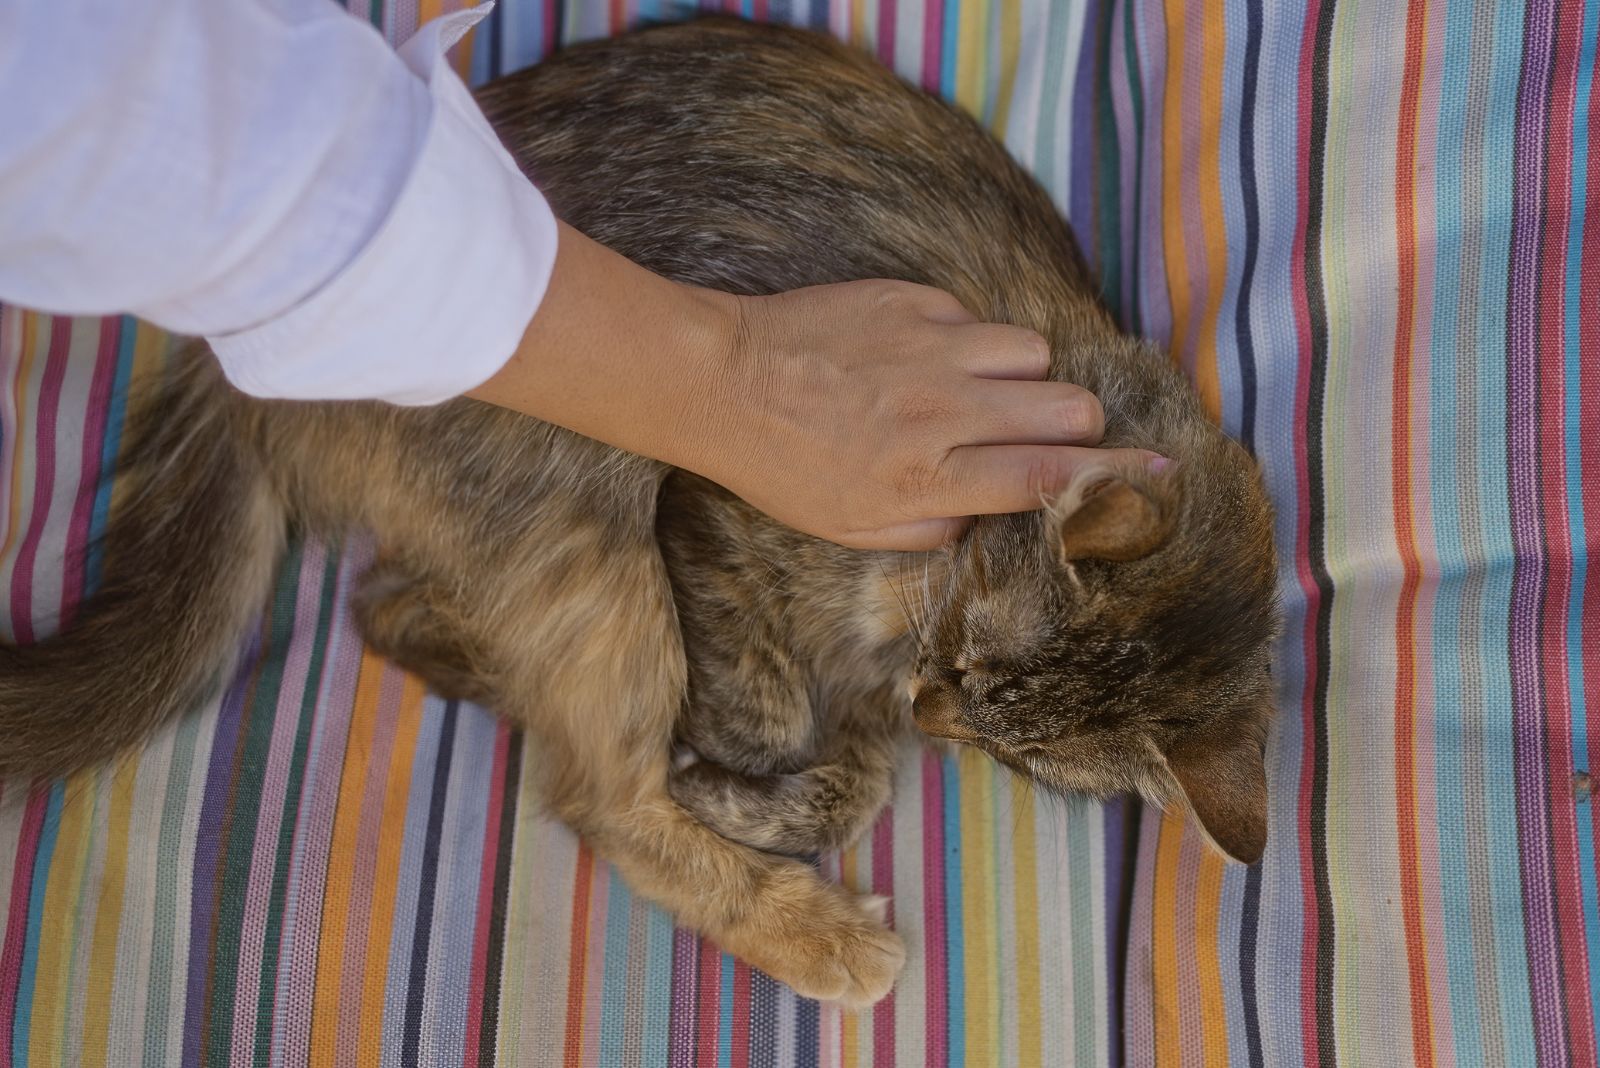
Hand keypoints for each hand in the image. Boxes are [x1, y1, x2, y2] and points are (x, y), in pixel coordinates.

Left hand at [471, 223, 1158, 550]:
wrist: (721, 382)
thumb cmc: (783, 467)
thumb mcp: (855, 530)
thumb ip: (937, 526)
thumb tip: (988, 510)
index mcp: (934, 477)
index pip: (1053, 477)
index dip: (1119, 477)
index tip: (1165, 473)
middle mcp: (946, 410)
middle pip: (1069, 407)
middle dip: (1076, 425)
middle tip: (1046, 434)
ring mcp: (933, 347)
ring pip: (1033, 353)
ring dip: (1023, 378)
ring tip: (977, 394)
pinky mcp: (913, 299)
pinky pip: (977, 318)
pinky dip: (967, 343)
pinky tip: (920, 359)